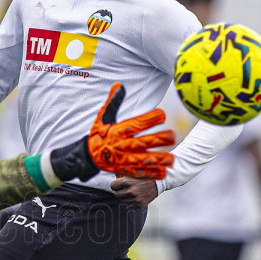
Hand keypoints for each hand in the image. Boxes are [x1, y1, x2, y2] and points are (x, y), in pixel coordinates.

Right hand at [49, 83, 175, 181]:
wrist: (87, 156)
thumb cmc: (98, 134)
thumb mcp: (103, 117)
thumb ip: (113, 102)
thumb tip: (119, 85)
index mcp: (118, 131)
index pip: (136, 124)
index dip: (149, 119)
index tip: (162, 114)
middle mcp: (122, 145)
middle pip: (143, 143)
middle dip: (158, 140)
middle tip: (173, 136)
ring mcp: (124, 159)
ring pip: (143, 160)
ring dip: (159, 160)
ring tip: (172, 159)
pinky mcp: (125, 170)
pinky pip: (139, 173)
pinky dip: (151, 174)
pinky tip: (164, 173)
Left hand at [110, 177, 159, 207]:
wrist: (159, 182)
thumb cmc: (145, 175)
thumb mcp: (133, 172)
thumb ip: (121, 175)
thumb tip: (114, 177)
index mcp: (126, 182)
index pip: (112, 186)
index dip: (116, 185)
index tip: (119, 185)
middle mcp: (130, 191)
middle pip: (116, 195)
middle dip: (120, 191)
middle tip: (125, 189)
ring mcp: (135, 199)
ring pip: (123, 201)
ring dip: (126, 197)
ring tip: (132, 192)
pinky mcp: (140, 204)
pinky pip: (129, 206)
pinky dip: (131, 202)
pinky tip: (136, 197)